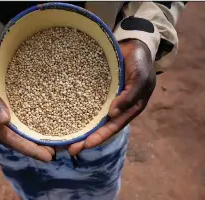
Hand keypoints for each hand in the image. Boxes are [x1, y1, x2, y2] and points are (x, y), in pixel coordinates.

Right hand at [0, 44, 53, 161]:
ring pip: (13, 131)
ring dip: (30, 138)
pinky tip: (40, 127)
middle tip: (53, 155)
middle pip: (10, 138)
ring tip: (50, 145)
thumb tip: (4, 121)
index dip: (25, 147)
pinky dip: (27, 125)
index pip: (4, 137)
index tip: (45, 157)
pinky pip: (14, 119)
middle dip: (31, 147)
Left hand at [68, 39, 155, 154]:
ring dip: (80, 128)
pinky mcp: (97, 90)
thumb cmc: (141, 62)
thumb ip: (130, 96)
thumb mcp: (140, 78)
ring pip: (91, 117)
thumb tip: (113, 114)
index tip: (85, 145)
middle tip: (70, 149)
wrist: (134, 45)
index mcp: (128, 109)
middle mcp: (116, 108)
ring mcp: (105, 100)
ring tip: (64, 139)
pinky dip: (76, 110)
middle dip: (86, 139)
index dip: (100, 137)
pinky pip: (86, 102)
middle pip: (100, 127)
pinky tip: (63, 117)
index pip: (113, 127)